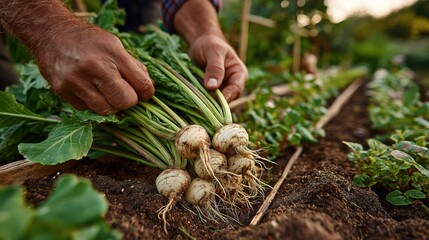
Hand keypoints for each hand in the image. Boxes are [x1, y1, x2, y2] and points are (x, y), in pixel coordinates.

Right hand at [35, 24, 153, 114]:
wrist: (50, 33)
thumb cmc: (88, 40)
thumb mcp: (115, 45)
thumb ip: (134, 66)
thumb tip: (148, 88)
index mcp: (112, 53)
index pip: (141, 84)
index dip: (147, 93)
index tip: (144, 93)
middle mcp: (94, 67)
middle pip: (125, 102)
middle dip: (129, 101)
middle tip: (124, 94)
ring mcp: (76, 81)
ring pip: (106, 110)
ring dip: (111, 105)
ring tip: (108, 93)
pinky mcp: (63, 91)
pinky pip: (87, 109)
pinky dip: (92, 103)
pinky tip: (89, 90)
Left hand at [188, 34, 247, 101]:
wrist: (201, 43)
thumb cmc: (210, 44)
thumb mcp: (213, 52)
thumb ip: (214, 68)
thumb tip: (212, 87)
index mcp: (239, 73)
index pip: (236, 89)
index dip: (226, 97)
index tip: (214, 102)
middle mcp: (233, 83)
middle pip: (227, 99)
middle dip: (215, 103)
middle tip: (201, 107)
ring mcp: (222, 89)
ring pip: (217, 102)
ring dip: (207, 104)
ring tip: (195, 105)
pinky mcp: (212, 92)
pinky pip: (208, 100)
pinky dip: (201, 101)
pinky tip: (193, 103)